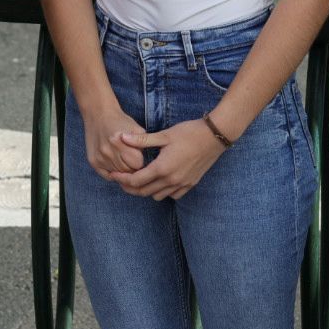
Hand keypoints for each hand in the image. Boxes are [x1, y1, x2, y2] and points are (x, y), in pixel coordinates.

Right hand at [82, 105, 144, 180]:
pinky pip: (107, 176)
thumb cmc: (121, 122)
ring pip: (118, 175)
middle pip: (127, 171)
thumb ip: (143, 144)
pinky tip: (115, 162)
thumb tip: (146, 163)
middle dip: (131, 166)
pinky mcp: (93, 161)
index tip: (138, 155)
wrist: (99, 114)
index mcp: (120, 141)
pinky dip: (113, 172)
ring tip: (122, 158)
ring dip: (122, 169)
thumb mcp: (136, 129)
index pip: (137, 163)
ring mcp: (99, 157)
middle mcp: (108, 151)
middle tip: (130, 158)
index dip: (139, 160)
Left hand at [109, 120, 226, 200]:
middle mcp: (171, 180)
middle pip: (144, 192)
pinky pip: (172, 195)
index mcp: (162, 168)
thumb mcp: (165, 135)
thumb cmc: (189, 132)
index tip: (113, 175)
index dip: (122, 179)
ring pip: (157, 196)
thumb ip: (142, 140)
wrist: (215, 136)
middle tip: (121, 179)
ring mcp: (182, 184)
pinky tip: (160, 181)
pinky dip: (163, 191)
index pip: (136, 181)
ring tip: (140, 179)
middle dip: (130, 187)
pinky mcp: (191, 184)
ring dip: (146, 190)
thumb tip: (121, 138)